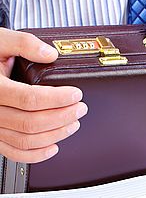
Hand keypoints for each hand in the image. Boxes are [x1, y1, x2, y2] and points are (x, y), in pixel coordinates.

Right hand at [0, 28, 86, 162]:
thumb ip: (23, 43)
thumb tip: (50, 54)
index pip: (29, 99)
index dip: (57, 98)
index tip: (76, 94)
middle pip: (31, 122)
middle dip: (62, 117)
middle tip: (80, 109)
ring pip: (25, 140)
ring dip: (54, 135)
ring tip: (73, 124)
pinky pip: (14, 153)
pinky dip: (35, 155)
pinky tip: (53, 146)